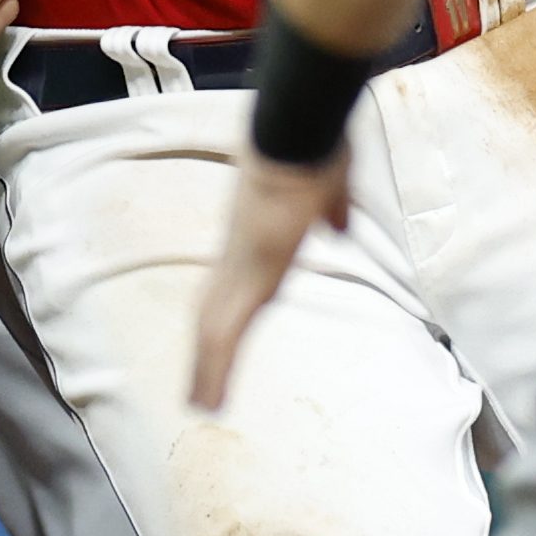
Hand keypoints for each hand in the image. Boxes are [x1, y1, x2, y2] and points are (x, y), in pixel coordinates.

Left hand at [193, 148, 351, 412]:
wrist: (297, 130)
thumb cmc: (315, 147)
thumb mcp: (330, 188)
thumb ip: (331, 211)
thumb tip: (336, 227)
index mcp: (256, 235)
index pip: (235, 284)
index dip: (228, 311)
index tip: (224, 339)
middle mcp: (238, 253)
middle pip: (213, 311)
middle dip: (207, 351)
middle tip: (199, 388)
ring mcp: (238, 266)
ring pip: (212, 330)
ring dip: (207, 370)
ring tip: (202, 406)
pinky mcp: (247, 278)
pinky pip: (223, 337)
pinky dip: (213, 371)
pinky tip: (206, 400)